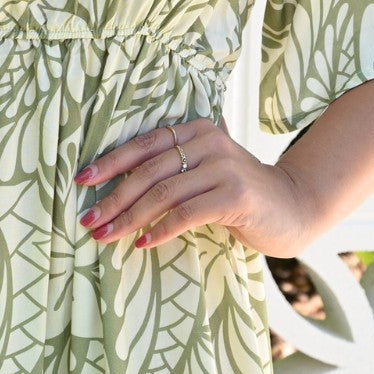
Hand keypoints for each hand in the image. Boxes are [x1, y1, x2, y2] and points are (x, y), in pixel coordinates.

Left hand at [74, 118, 304, 256]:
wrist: (293, 207)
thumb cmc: (238, 193)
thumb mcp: (205, 171)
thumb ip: (172, 167)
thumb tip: (114, 183)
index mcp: (196, 130)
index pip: (143, 144)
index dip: (110, 162)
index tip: (81, 180)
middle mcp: (209, 142)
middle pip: (148, 172)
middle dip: (113, 198)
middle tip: (88, 219)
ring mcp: (224, 168)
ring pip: (163, 194)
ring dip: (129, 218)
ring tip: (106, 236)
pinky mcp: (236, 196)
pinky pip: (187, 214)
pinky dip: (160, 229)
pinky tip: (142, 243)